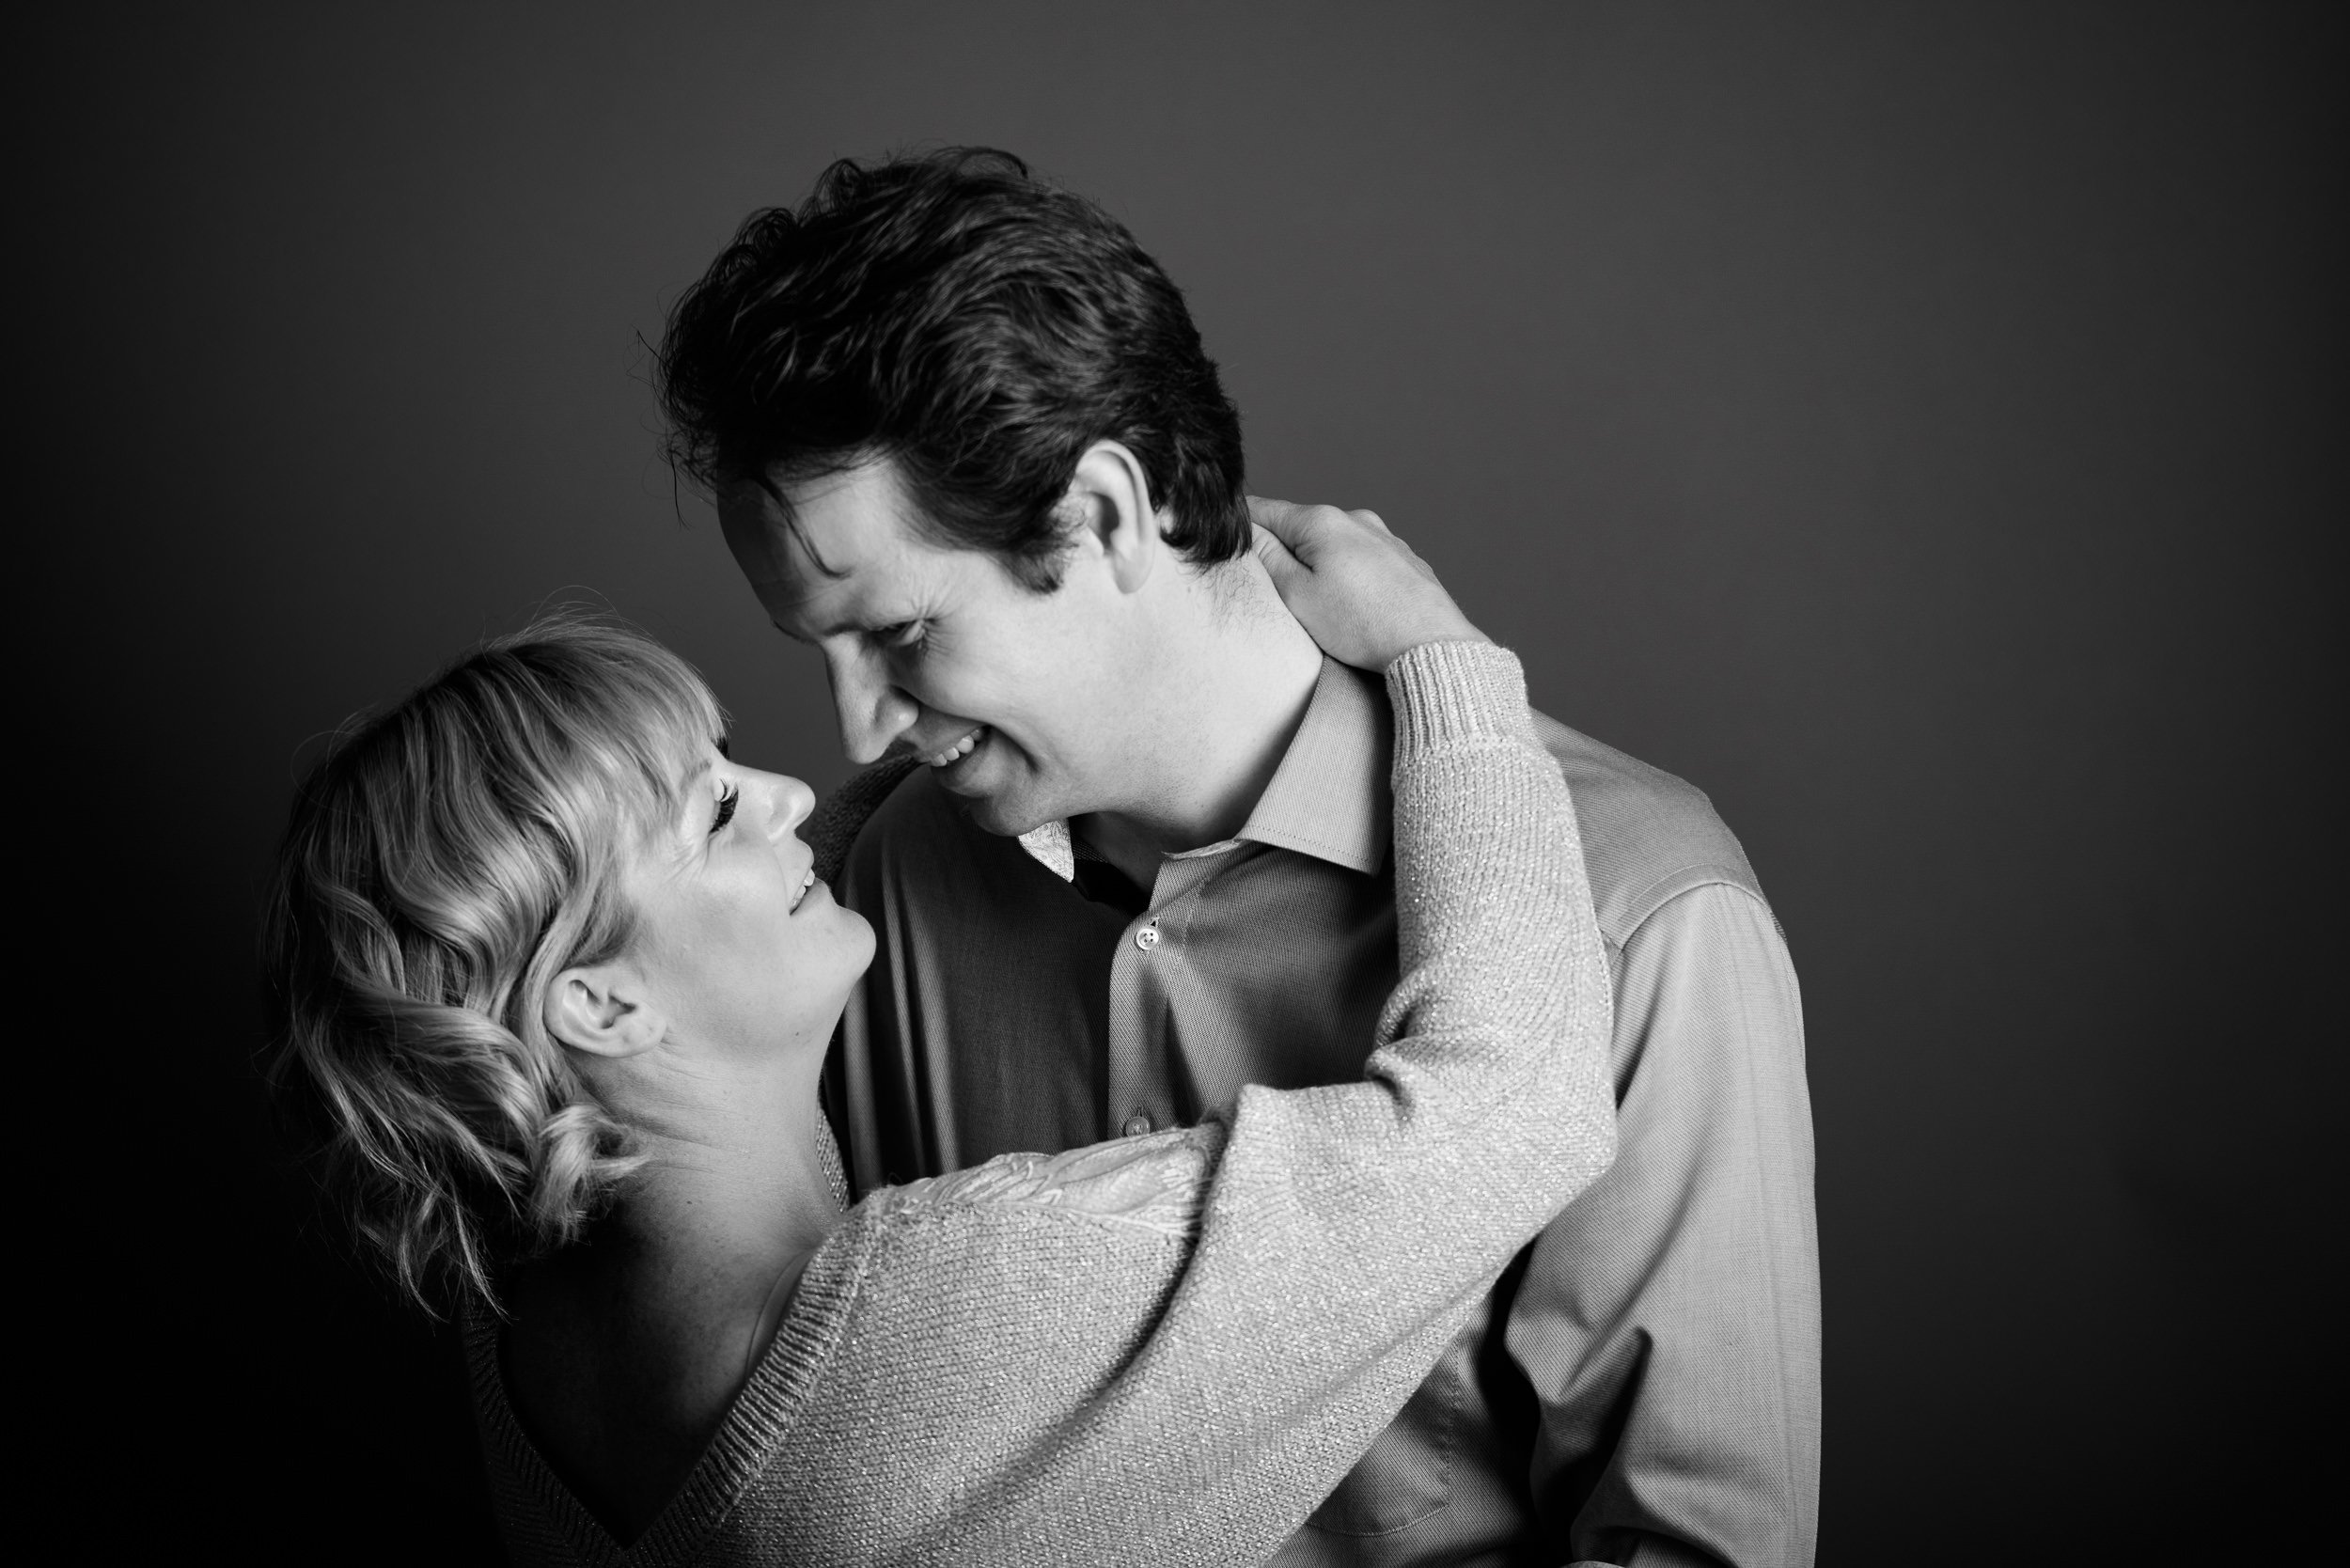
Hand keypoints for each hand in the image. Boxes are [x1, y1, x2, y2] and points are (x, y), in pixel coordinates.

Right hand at [1250, 497, 1487, 670]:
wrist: (1430, 644)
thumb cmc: (1362, 625)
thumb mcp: (1297, 595)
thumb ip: (1266, 558)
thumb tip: (1245, 530)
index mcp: (1322, 522)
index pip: (1265, 509)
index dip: (1240, 524)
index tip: (1225, 542)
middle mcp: (1357, 520)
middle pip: (1301, 528)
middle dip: (1284, 550)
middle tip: (1273, 588)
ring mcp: (1386, 539)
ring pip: (1335, 545)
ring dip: (1319, 565)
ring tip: (1319, 604)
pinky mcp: (1406, 562)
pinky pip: (1364, 561)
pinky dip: (1350, 576)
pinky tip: (1354, 606)